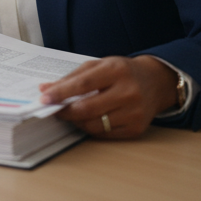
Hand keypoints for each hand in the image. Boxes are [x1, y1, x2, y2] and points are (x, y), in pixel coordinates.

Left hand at [38, 56, 178, 139]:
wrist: (156, 82)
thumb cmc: (123, 72)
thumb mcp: (99, 65)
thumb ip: (72, 77)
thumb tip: (45, 89)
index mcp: (117, 70)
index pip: (83, 84)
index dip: (61, 93)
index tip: (43, 98)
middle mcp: (128, 92)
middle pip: (87, 108)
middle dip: (65, 111)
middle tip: (54, 109)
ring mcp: (134, 112)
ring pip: (94, 125)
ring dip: (76, 121)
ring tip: (71, 113)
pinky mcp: (136, 128)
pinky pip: (104, 134)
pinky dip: (91, 128)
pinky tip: (88, 119)